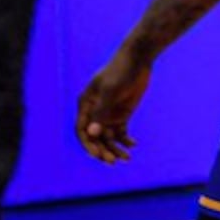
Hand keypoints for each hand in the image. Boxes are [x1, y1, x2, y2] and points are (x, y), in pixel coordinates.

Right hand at [75, 47, 150, 162]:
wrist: (138, 59)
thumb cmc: (120, 71)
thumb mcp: (111, 91)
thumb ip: (101, 111)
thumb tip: (91, 133)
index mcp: (85, 105)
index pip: (82, 130)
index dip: (88, 144)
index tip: (98, 155)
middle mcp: (94, 112)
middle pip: (94, 137)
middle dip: (102, 150)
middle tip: (113, 161)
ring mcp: (108, 113)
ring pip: (108, 137)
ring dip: (115, 148)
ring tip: (126, 158)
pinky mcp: (122, 114)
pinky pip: (120, 132)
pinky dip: (125, 140)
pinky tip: (133, 145)